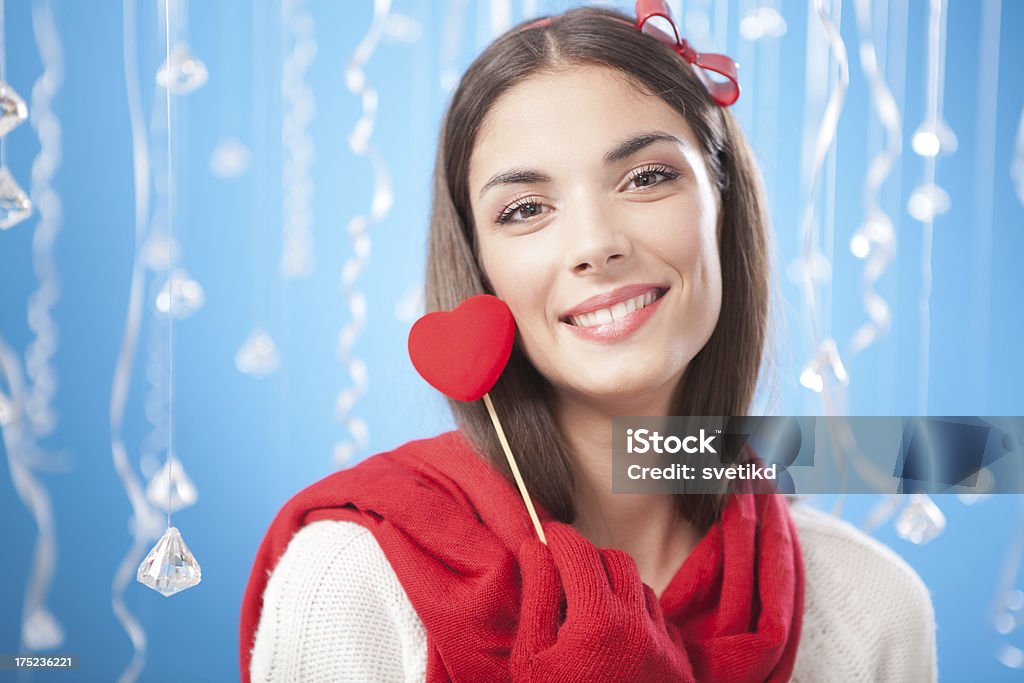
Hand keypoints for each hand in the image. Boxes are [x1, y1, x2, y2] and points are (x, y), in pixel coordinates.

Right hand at [511, 523, 693, 682]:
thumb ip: (536, 595)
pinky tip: (617, 644)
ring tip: (589, 616)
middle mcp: (640, 629)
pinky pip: (663, 624)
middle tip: (564, 576)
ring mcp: (667, 651)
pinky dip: (640, 621)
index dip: (558, 538)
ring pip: (643, 589)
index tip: (545, 538)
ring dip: (616, 590)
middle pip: (616, 562)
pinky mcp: (682, 671)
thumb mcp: (530, 658)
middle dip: (588, 560)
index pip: (578, 551)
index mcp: (597, 622)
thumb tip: (536, 548)